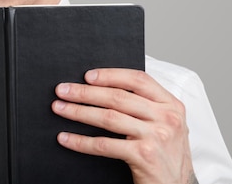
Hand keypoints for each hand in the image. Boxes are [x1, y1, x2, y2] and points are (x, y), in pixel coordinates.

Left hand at [51, 68, 194, 183]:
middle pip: (118, 97)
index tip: (87, 75)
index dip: (110, 75)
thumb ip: (145, 106)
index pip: (138, 80)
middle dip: (85, 92)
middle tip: (63, 90)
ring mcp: (156, 136)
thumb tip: (103, 89)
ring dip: (78, 112)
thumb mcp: (165, 124)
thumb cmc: (166, 155)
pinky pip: (105, 144)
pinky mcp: (144, 156)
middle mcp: (166, 118)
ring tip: (59, 108)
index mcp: (171, 105)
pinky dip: (81, 141)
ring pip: (108, 117)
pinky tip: (66, 138)